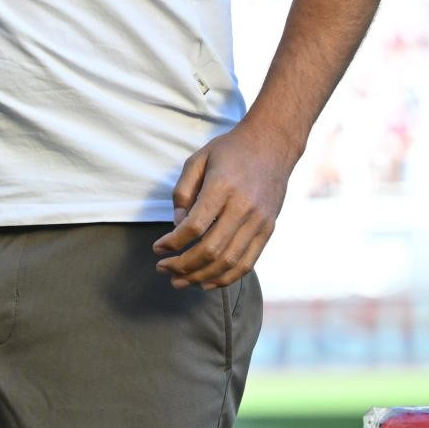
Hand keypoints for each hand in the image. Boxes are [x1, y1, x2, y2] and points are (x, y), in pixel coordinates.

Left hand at [153, 119, 298, 290]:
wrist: (272, 145)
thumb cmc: (229, 150)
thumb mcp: (198, 160)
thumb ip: (183, 191)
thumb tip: (178, 226)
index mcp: (223, 187)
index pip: (195, 226)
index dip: (173, 242)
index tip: (157, 248)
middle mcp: (244, 207)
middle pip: (211, 249)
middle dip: (183, 265)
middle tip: (162, 269)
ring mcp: (259, 221)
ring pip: (229, 262)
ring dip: (201, 276)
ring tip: (179, 281)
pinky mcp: (268, 230)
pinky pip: (248, 263)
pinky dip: (226, 278)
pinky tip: (206, 282)